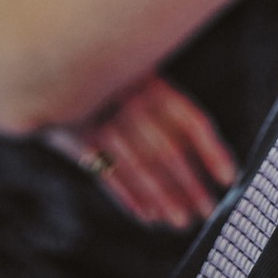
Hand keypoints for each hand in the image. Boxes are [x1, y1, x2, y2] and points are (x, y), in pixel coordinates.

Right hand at [49, 77, 237, 230]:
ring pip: (139, 167)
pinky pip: (108, 172)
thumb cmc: (109, 67)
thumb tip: (204, 142)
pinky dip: (129, 196)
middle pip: (167, 152)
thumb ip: (166, 100)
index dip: (212, 151)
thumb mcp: (139, 67)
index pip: (190, 121)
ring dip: (162, 197)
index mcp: (152, 83)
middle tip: (207, 210)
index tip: (229, 177)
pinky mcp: (79, 138)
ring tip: (181, 220)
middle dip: (189, 184)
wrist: (48, 57)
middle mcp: (130, 103)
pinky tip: (147, 214)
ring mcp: (103, 121)